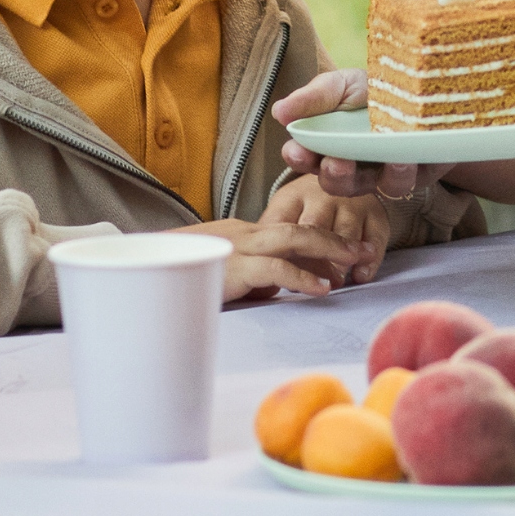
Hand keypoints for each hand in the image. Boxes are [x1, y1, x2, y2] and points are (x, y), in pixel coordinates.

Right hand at [182, 214, 360, 303]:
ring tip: (354, 261)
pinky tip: (322, 288)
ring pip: (293, 238)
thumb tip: (279, 285)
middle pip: (299, 227)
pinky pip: (277, 268)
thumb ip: (254, 273)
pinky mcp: (235, 267)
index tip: (349, 246)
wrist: (150, 270)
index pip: (290, 229)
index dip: (322, 237)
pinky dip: (304, 277)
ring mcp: (240, 247)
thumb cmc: (184, 275)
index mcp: (243, 232)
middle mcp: (245, 233)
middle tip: (364, 248)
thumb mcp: (226, 272)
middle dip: (335, 237)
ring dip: (329, 249)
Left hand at [265, 170, 391, 284]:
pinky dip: (369, 259)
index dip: (282, 251)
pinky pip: (375, 238)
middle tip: (309, 282)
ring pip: (345, 233)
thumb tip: (262, 274)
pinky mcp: (376, 215)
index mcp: (294, 197)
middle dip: (312, 258)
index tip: (281, 273)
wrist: (346, 177)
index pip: (284, 224)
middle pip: (315, 227)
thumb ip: (273, 239)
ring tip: (334, 281)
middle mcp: (323, 197)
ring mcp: (351, 204)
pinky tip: (360, 275)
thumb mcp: (285, 213)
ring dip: (339, 260)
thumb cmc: (309, 206)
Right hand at [272, 66, 446, 203]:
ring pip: (365, 189)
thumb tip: (280, 111)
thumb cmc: (375, 87)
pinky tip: (401, 158)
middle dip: (332, 174)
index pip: (304, 157)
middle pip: (333, 181)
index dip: (298, 158)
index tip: (298, 151)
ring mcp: (379, 173)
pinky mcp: (411, 176)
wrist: (425, 86)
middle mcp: (350, 162)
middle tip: (335, 162)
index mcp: (327, 140)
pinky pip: (401, 183)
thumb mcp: (343, 84)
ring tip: (370, 157)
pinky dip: (399, 172)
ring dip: (364, 177)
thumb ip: (315, 97)